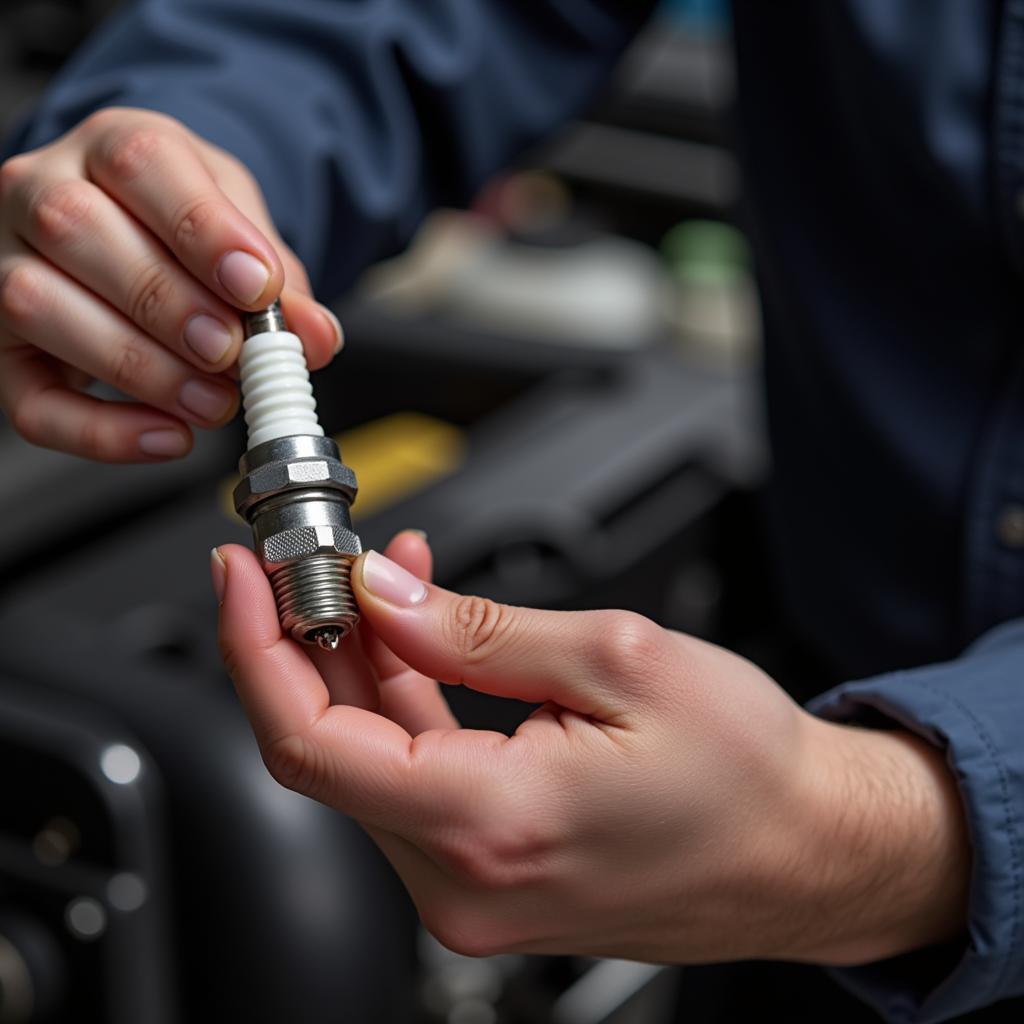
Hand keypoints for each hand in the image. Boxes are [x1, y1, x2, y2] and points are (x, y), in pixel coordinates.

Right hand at [0, 107, 341, 460]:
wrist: (140, 242)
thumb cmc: (187, 233)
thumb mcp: (245, 236)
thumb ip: (282, 285)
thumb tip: (316, 337)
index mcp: (112, 147)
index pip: (141, 164)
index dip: (203, 230)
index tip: (256, 286)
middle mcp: (39, 193)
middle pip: (76, 229)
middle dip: (167, 303)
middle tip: (230, 352)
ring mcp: (5, 265)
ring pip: (37, 305)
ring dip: (136, 365)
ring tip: (211, 400)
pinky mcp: (2, 350)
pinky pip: (30, 401)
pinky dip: (101, 433)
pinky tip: (168, 437)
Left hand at [214, 533, 969, 964]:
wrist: (812, 850)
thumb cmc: (751, 774)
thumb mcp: (619, 659)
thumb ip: (481, 631)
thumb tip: (385, 595)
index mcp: (494, 824)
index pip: (310, 744)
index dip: (257, 649)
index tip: (242, 579)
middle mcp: (468, 880)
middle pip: (330, 749)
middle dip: (312, 640)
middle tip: (320, 558)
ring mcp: (476, 887)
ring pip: (372, 761)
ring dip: (366, 665)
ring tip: (390, 580)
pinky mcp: (495, 871)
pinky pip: (418, 780)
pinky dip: (408, 705)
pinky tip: (425, 641)